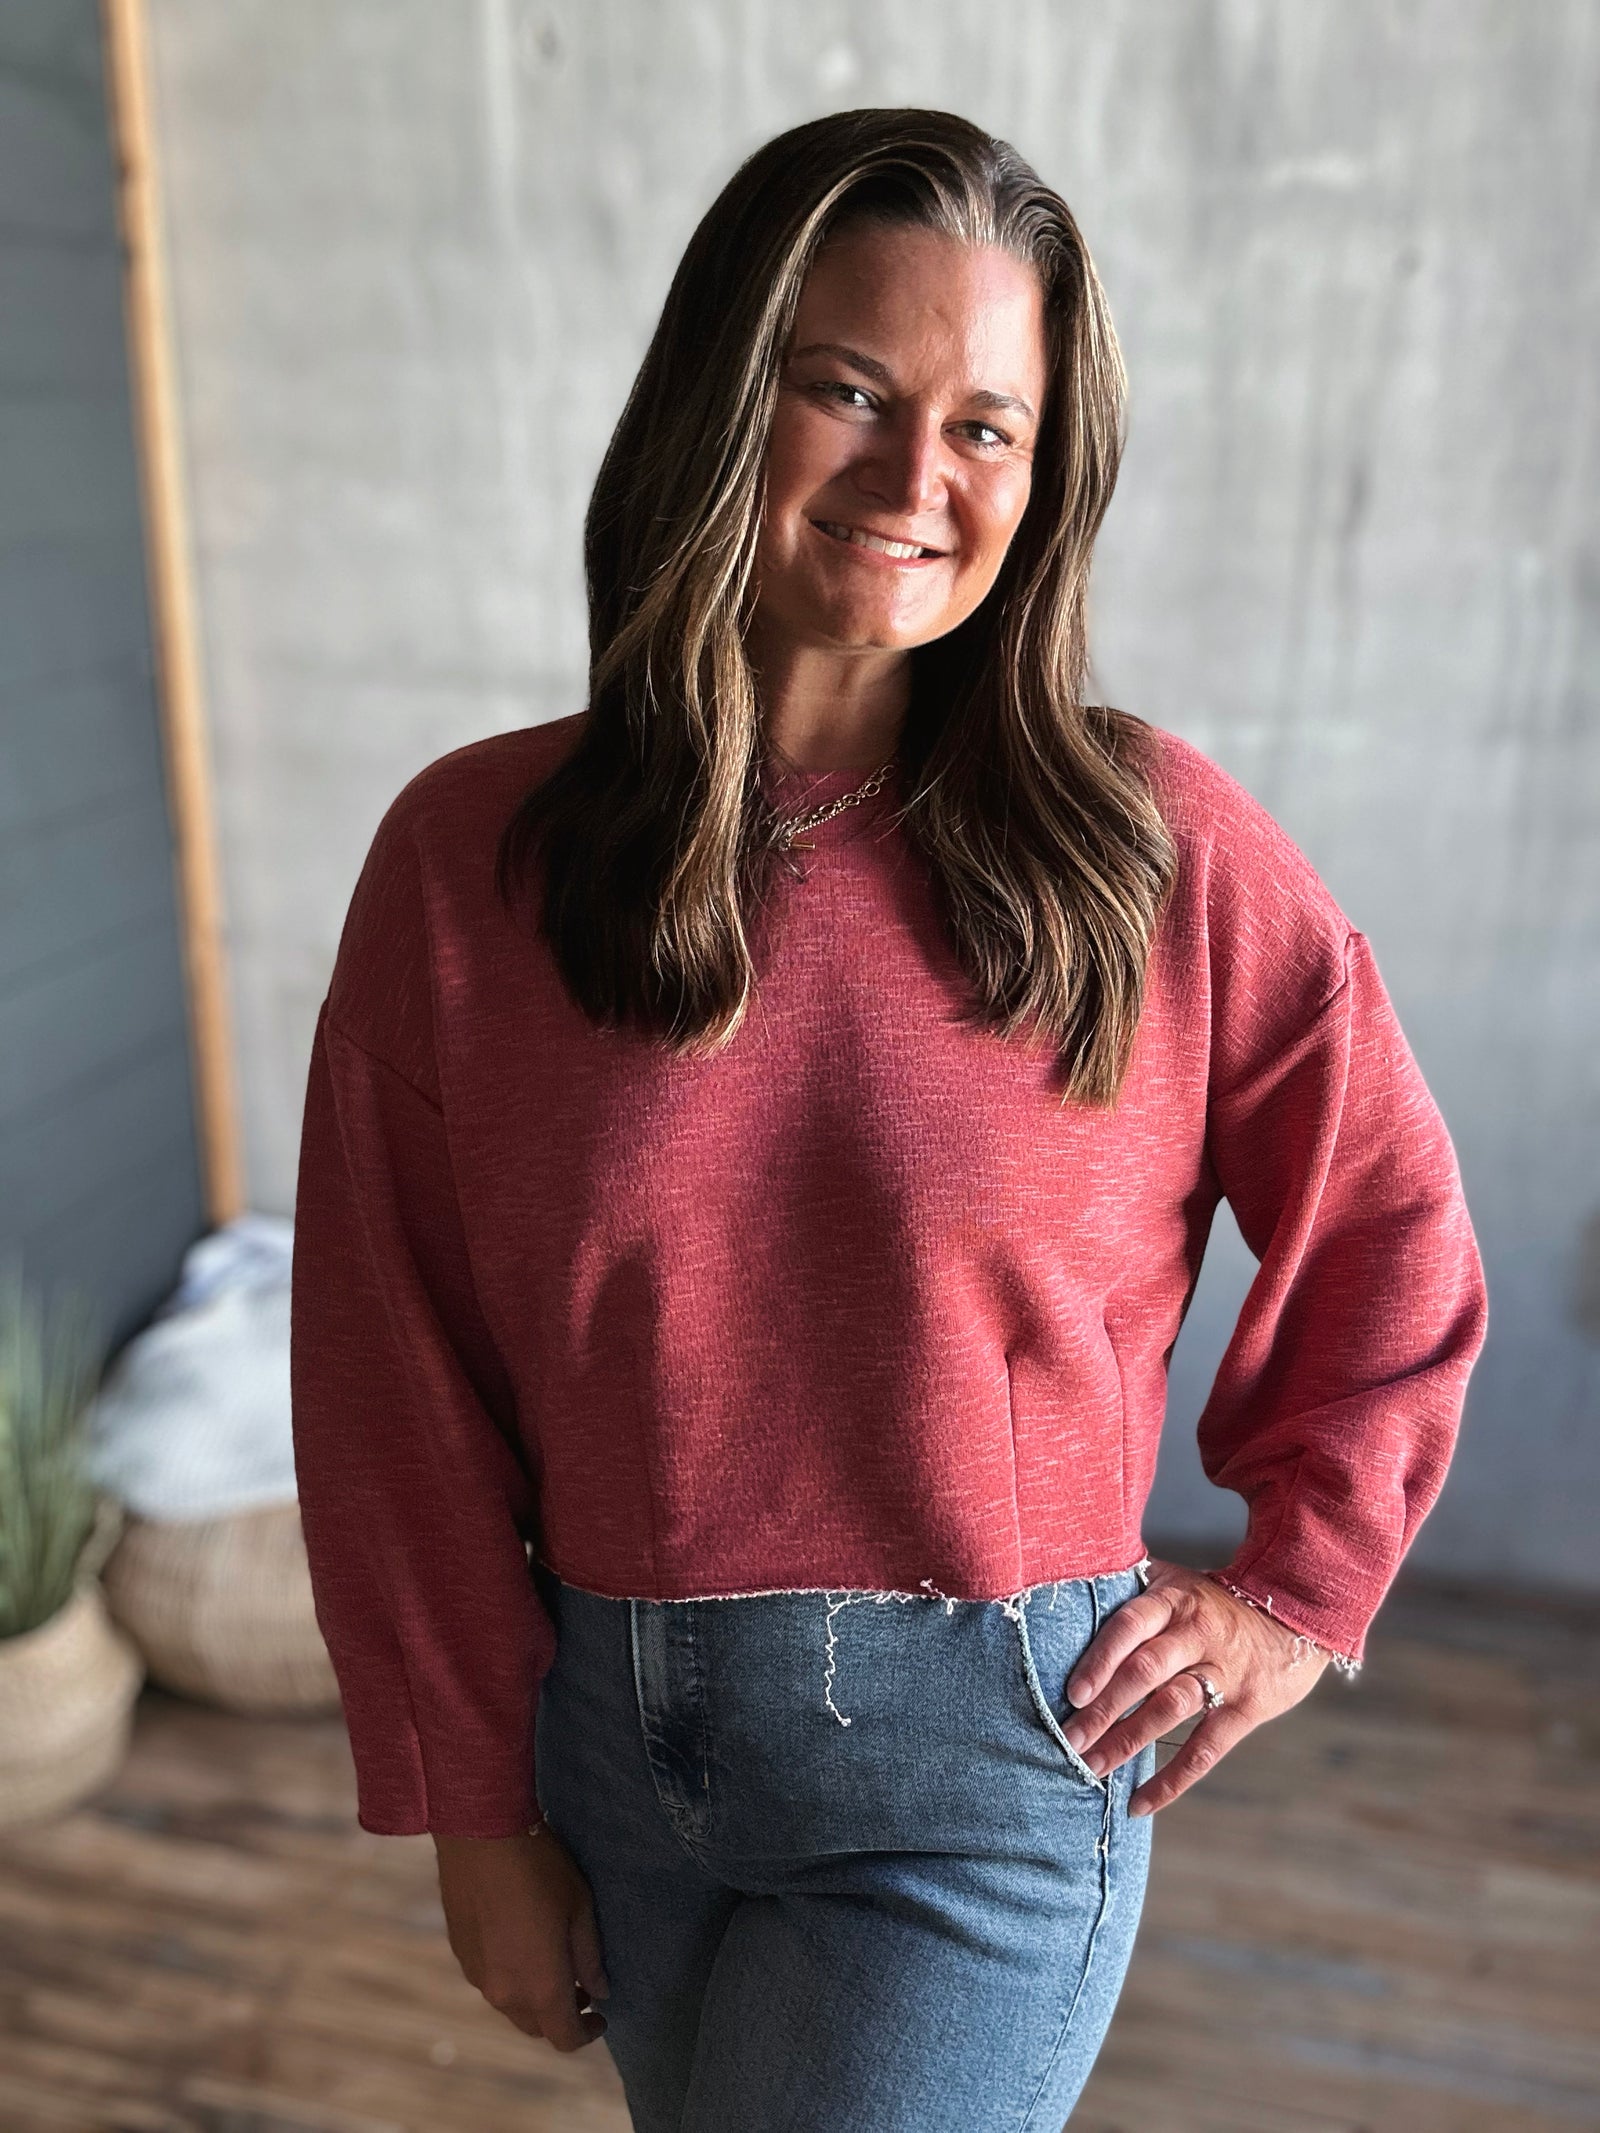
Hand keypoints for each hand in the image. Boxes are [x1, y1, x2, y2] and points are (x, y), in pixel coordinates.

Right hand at [433, 1823, 610, 2051]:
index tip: (600, 2015)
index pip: (564, 2037)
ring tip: (552, 1964)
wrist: (481, 1835)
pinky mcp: (460, 1955)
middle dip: (560, 2015)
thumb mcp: (579, 1908)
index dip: (586, 2033)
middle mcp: (505, 1993)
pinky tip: (520, 1944)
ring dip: (533, 1997)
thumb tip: (600, 1990)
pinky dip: (510, 1977)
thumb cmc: (540, 1869)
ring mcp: (478, 1976)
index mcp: (541, 1987)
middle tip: (581, 1988)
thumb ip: (589, 1957)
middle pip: (536, 2026)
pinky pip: (490, 1981)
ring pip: (510, 2005)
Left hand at [1060, 1558, 1331, 1816]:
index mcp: (1172, 1600)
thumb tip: (1073, 1596)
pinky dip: (1172, 1779)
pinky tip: (1140, 1802)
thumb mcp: (1176, 1583)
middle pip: (1145, 1671)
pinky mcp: (1247, 1707)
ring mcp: (1223, 1671)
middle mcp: (1195, 1633)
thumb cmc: (1214, 1603)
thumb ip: (1132, 1593)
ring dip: (1128, 1741)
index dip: (1101, 1659)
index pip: (1130, 1626)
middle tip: (1069, 1740)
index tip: (1072, 1693)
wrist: (1294, 1611)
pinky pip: (1205, 1749)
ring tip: (1092, 1768)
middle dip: (1104, 1709)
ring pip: (1170, 1708)